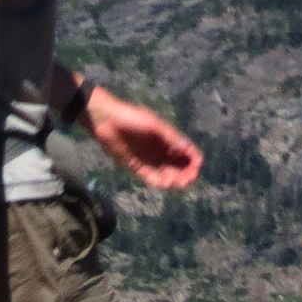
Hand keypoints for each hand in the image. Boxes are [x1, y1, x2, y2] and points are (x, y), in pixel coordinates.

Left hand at [83, 83, 203, 189]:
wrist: (106, 121)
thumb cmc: (132, 118)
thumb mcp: (154, 125)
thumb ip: (171, 137)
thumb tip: (188, 149)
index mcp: (168, 138)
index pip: (187, 152)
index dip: (194, 161)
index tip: (195, 167)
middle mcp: (161, 150)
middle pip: (180, 166)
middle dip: (185, 174)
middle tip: (185, 179)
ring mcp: (149, 159)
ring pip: (167, 174)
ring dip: (173, 180)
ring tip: (173, 181)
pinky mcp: (137, 167)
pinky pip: (151, 178)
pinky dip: (159, 182)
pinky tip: (163, 182)